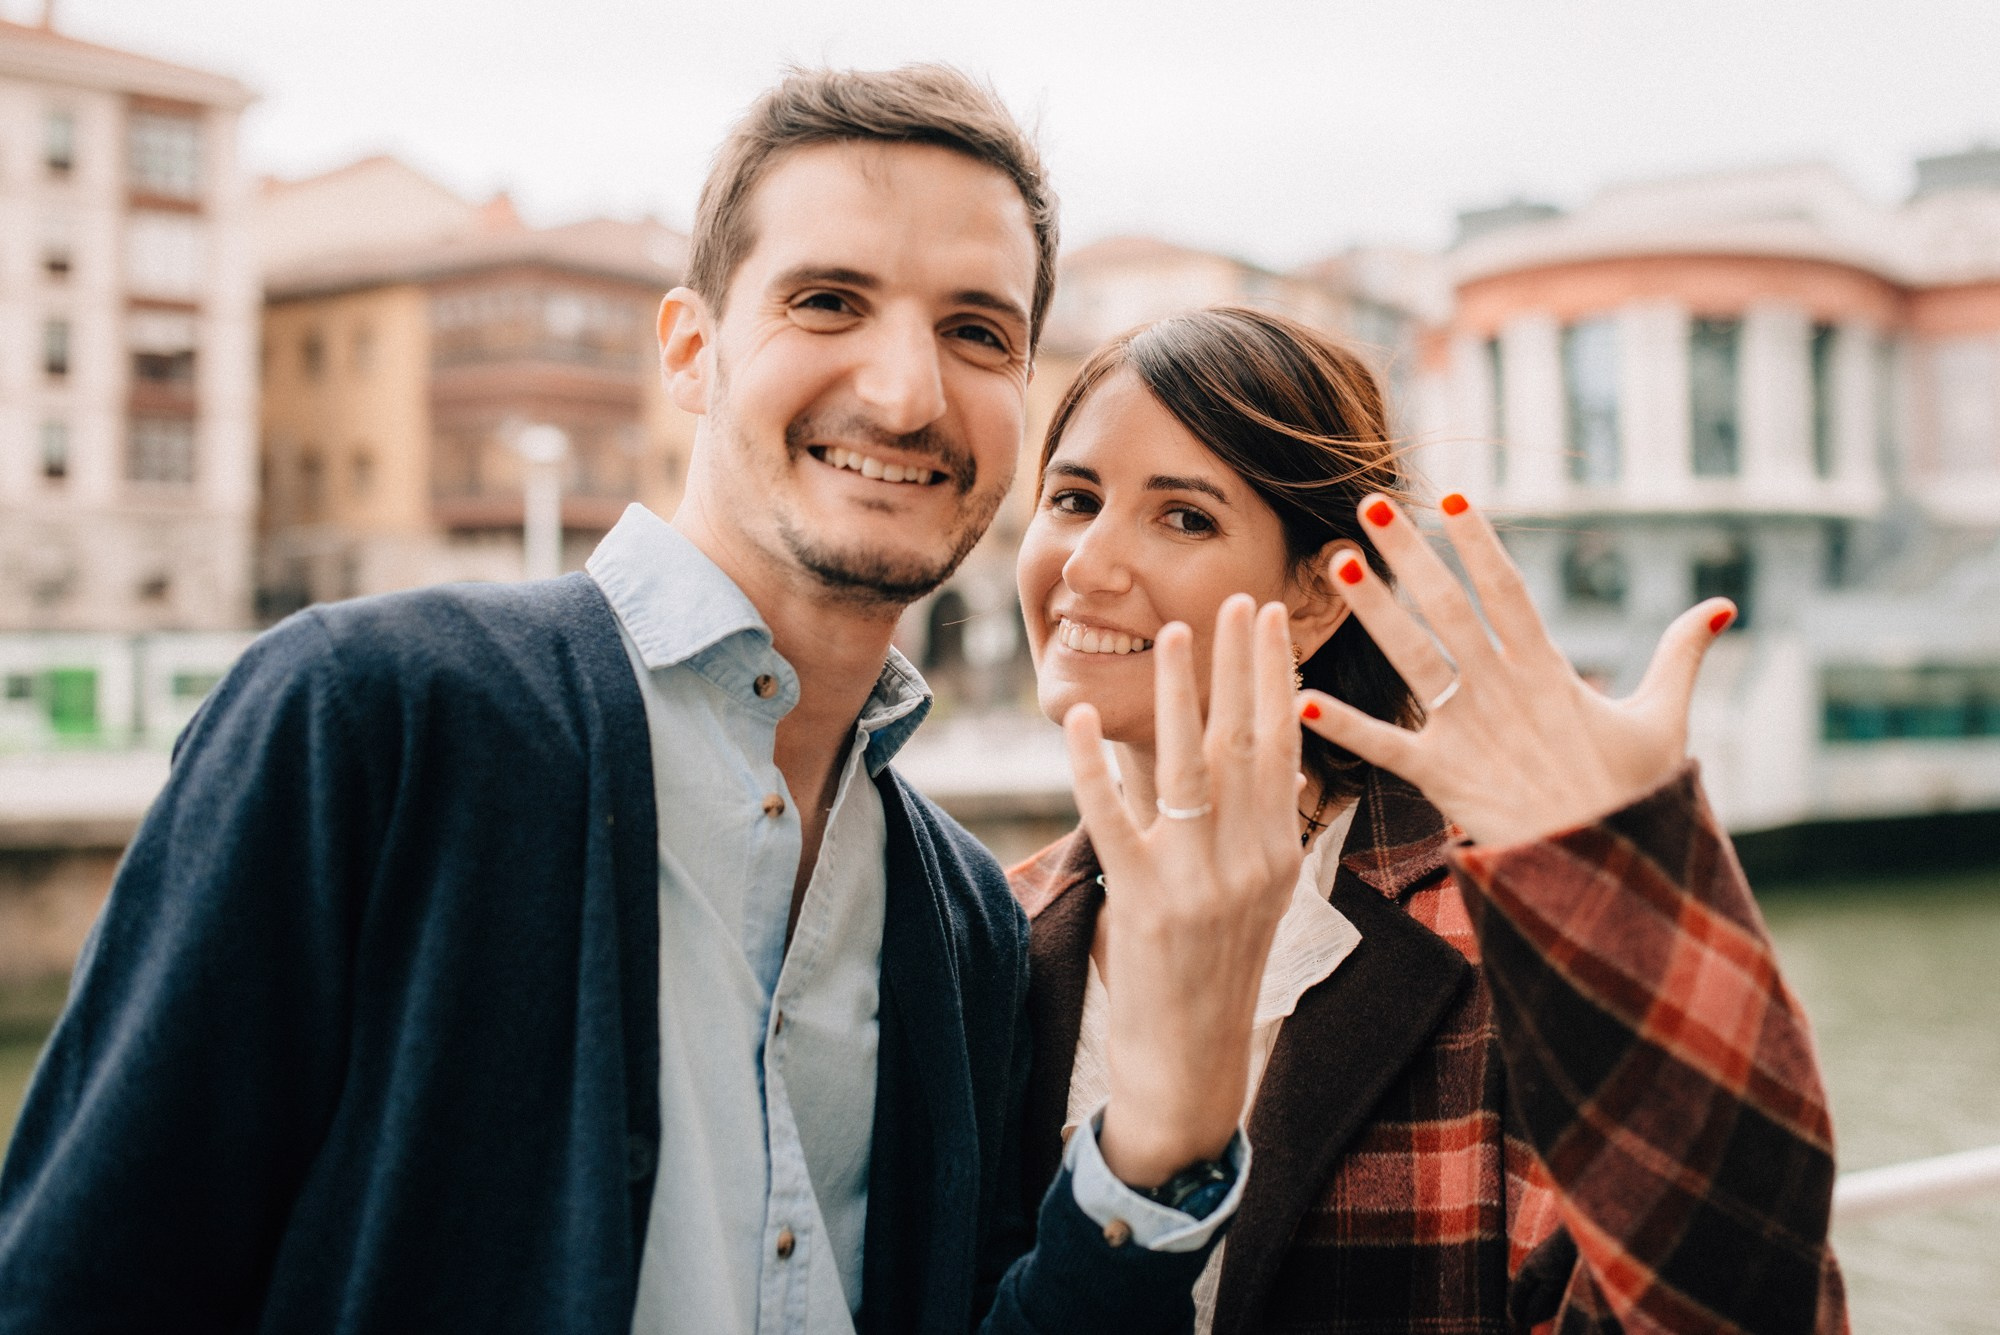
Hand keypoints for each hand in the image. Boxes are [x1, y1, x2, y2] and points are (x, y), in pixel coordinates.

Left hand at [1063, 594, 1302, 1186]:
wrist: (1191, 1064)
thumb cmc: (1214, 972)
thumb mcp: (1250, 894)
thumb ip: (1244, 823)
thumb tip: (1239, 749)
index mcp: (1279, 853)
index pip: (1284, 746)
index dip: (1276, 677)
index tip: (1272, 619)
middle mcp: (1249, 860)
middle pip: (1247, 742)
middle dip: (1241, 664)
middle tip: (1238, 598)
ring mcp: (1198, 881)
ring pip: (1188, 765)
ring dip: (1178, 693)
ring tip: (1173, 631)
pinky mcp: (1144, 902)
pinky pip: (1113, 817)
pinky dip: (1093, 765)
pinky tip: (1075, 718)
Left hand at [1298, 493, 1732, 846]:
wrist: (1607, 875)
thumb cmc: (1633, 798)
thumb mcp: (1664, 720)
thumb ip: (1681, 656)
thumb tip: (1724, 605)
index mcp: (1548, 670)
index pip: (1508, 590)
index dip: (1482, 542)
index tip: (1454, 497)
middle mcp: (1501, 690)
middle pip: (1448, 607)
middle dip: (1410, 555)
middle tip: (1370, 506)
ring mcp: (1468, 731)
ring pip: (1412, 658)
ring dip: (1374, 612)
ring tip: (1338, 566)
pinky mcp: (1441, 777)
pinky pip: (1384, 746)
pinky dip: (1342, 726)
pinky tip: (1300, 698)